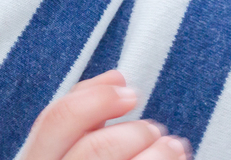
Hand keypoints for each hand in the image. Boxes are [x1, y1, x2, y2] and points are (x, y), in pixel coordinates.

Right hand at [21, 70, 189, 159]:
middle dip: (134, 131)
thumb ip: (83, 114)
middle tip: (154, 129)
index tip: (129, 93)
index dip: (97, 98)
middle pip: (96, 148)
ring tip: (172, 147)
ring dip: (159, 152)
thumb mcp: (65, 148)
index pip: (57, 119)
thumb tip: (115, 77)